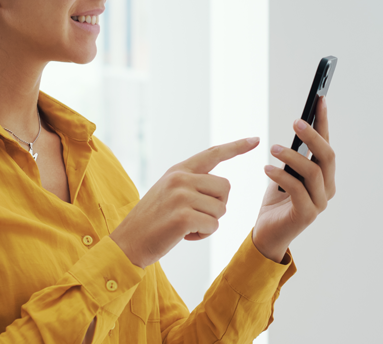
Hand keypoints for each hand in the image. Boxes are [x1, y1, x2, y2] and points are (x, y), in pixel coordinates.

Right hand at [110, 137, 258, 267]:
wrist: (127, 243)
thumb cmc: (152, 222)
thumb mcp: (169, 193)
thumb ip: (191, 184)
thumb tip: (222, 187)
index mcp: (178, 170)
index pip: (213, 154)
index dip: (236, 147)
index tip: (256, 139)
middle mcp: (180, 178)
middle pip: (225, 188)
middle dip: (218, 206)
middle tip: (197, 216)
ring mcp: (181, 196)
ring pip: (221, 209)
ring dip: (209, 223)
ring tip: (186, 226)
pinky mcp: (183, 216)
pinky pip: (213, 226)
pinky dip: (203, 235)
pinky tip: (183, 235)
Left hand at [254, 98, 335, 262]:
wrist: (267, 235)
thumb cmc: (276, 202)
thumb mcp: (284, 173)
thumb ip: (293, 156)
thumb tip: (296, 127)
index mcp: (324, 177)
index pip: (326, 144)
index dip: (324, 122)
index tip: (319, 99)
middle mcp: (327, 189)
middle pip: (327, 156)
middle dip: (313, 136)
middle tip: (296, 122)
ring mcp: (320, 203)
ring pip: (313, 171)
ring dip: (292, 156)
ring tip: (273, 148)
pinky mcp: (307, 214)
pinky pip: (296, 189)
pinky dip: (281, 175)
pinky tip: (266, 169)